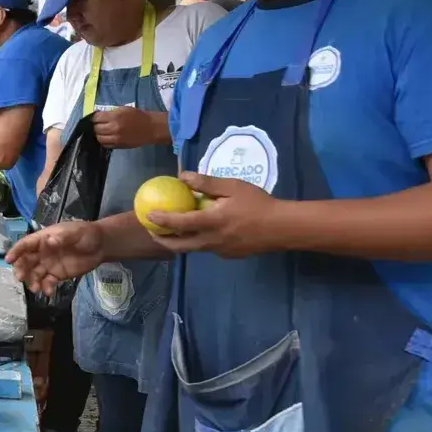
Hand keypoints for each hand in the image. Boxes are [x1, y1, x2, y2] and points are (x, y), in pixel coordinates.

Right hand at [4, 221, 105, 296]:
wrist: (101, 246)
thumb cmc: (86, 234)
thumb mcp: (75, 232)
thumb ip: (62, 238)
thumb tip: (48, 242)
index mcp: (43, 238)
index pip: (26, 244)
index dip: (16, 251)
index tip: (8, 259)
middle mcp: (42, 252)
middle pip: (26, 261)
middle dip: (21, 269)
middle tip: (20, 278)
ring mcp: (49, 264)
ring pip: (34, 274)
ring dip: (32, 281)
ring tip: (36, 289)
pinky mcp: (57, 275)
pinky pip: (47, 282)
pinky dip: (46, 287)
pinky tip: (48, 292)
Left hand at [92, 107, 165, 148]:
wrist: (150, 128)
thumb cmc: (138, 116)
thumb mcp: (123, 109)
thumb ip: (110, 113)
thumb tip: (99, 116)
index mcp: (115, 116)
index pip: (96, 118)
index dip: (95, 117)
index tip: (97, 118)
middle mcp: (113, 128)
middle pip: (96, 128)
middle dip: (96, 126)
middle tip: (99, 124)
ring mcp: (115, 138)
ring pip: (99, 138)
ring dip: (99, 134)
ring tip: (102, 131)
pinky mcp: (118, 146)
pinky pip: (105, 144)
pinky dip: (104, 140)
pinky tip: (107, 137)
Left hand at [145, 172, 286, 257]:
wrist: (284, 228)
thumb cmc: (259, 204)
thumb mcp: (233, 187)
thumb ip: (207, 183)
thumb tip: (183, 176)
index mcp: (211, 223)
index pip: (179, 224)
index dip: (162, 220)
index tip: (148, 215)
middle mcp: (212, 241)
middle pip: (180, 246)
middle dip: (163, 240)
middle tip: (152, 231)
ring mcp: (221, 251)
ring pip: (194, 249)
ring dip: (179, 242)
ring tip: (171, 233)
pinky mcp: (230, 255)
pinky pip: (208, 249)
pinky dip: (198, 242)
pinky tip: (200, 233)